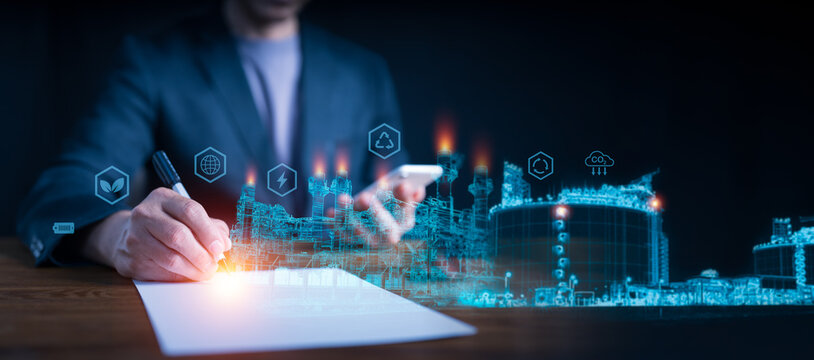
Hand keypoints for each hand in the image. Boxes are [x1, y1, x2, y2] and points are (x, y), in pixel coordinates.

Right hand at [81, 188, 230, 280]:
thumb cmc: (165, 224)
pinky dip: (179, 277)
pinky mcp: (130, 259)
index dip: (209, 232)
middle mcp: (145, 214)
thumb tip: (224, 244)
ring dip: (193, 269)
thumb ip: (209, 226)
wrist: (127, 235)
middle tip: (213, 264)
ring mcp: (134, 236)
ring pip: (170, 258)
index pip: (190, 211)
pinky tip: (188, 275)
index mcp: (163, 198)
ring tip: (205, 272)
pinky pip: (160, 272)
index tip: (220, 247)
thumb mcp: (185, 216)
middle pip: (179, 235)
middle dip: (202, 254)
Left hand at [342, 182, 425, 244]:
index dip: (405, 199)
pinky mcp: (354, 243)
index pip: (407, 212)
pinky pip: (344, 236)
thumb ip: (406, 193)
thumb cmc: (387, 205)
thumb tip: (417, 189)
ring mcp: (372, 242)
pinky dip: (336, 225)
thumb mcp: (398, 197)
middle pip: (385, 228)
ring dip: (350, 216)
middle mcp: (390, 236)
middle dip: (375, 212)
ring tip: (342, 198)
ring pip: (361, 233)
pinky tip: (330, 214)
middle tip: (365, 197)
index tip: (402, 184)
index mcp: (405, 222)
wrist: (373, 227)